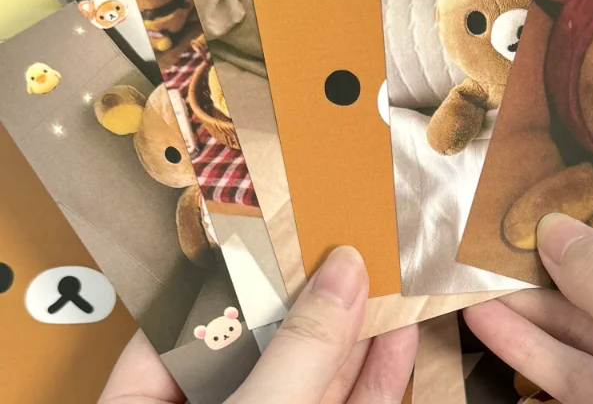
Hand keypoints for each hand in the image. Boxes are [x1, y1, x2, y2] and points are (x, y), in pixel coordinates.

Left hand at [101, 246, 416, 403]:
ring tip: (384, 271)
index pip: (183, 327)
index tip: (277, 227)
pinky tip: (398, 335)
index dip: (232, 273)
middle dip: (310, 295)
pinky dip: (376, 374)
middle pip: (261, 346)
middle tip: (345, 238)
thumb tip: (341, 272)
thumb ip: (296, 353)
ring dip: (354, 329)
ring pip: (313, 376)